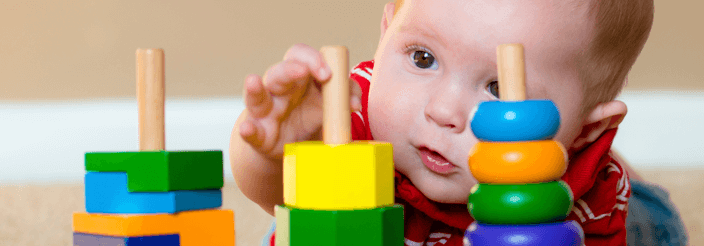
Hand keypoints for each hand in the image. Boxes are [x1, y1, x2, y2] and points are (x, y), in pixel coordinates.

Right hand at [238, 43, 361, 160]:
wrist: (293, 147)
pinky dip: (248, 130)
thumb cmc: (310, 116)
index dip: (312, 59)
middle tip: (304, 71)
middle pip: (278, 72)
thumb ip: (345, 96)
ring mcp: (264, 110)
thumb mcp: (329, 105)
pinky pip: (250, 129)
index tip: (328, 73)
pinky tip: (247, 129)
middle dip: (290, 70)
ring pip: (256, 96)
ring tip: (253, 82)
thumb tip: (355, 103)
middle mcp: (277, 89)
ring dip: (255, 89)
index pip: (299, 56)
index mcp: (298, 77)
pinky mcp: (258, 133)